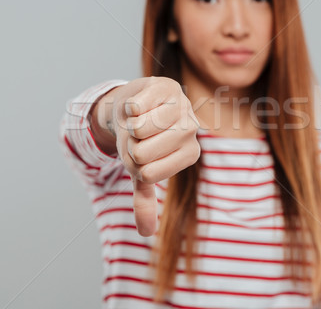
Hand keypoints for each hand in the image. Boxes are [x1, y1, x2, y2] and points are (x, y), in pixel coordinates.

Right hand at [106, 77, 200, 236]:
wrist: (136, 105)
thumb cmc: (142, 140)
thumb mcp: (142, 169)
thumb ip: (145, 200)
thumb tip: (145, 233)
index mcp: (191, 154)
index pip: (147, 173)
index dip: (134, 164)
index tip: (143, 153)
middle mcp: (192, 130)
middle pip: (141, 152)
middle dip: (130, 145)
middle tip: (139, 135)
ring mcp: (182, 106)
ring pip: (139, 129)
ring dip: (128, 125)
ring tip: (139, 120)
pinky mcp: (166, 86)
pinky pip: (135, 107)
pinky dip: (128, 107)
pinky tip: (139, 104)